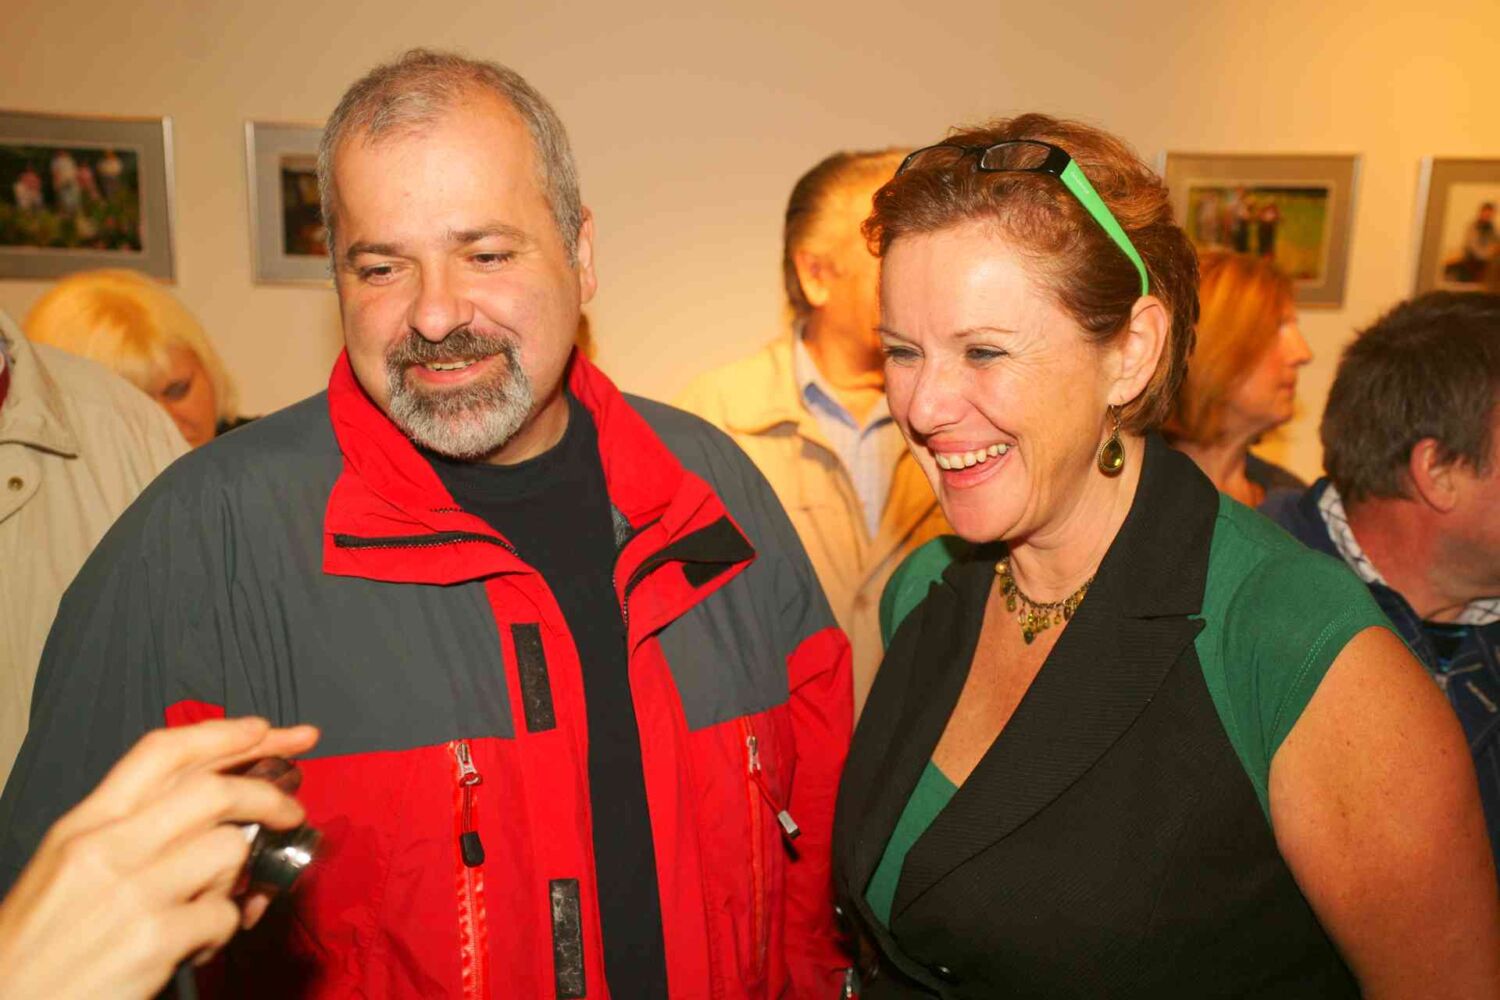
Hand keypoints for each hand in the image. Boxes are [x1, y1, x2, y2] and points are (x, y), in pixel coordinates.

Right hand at [0, 717, 318, 999]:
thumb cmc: (37, 946)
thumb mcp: (66, 869)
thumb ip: (130, 832)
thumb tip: (212, 813)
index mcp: (84, 825)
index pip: (162, 752)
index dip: (224, 734)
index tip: (265, 729)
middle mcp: (107, 848)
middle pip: (213, 789)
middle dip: (267, 792)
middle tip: (293, 809)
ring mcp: (132, 892)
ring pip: (229, 849)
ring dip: (237, 879)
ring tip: (212, 907)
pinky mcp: (153, 939)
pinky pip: (224, 915)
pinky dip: (224, 930)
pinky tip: (197, 946)